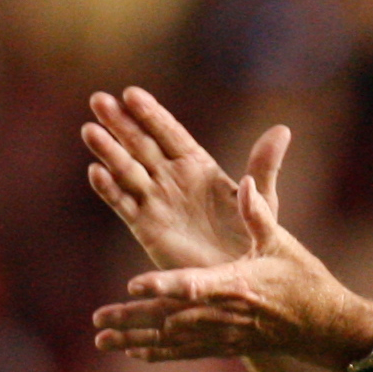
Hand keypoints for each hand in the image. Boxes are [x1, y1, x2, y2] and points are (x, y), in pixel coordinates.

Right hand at [82, 86, 290, 269]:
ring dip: (108, 151)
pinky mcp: (146, 227)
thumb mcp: (263, 200)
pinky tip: (96, 172)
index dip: (151, 114)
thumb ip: (265, 165)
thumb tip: (282, 129)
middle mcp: (172, 178)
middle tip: (98, 100)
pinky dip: (109, 189)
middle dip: (120, 123)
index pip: (169, 133)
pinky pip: (124, 205)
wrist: (240, 277)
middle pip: (141, 145)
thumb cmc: (254, 238)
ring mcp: (156, 201)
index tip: (131, 93)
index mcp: (198, 165)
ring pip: (127, 170)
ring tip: (90, 130)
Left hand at [93, 174, 372, 368]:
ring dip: (137, 339)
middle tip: (99, 319)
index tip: (134, 283)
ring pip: (174, 340)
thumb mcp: (282, 242)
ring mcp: (224, 334)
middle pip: (173, 317)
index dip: (164, 284)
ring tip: (103, 339)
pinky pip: (187, 352)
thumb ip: (259, 214)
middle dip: (135, 317)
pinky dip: (160, 353)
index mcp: (238, 284)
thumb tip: (244, 182)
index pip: (196, 284)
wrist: (324, 326)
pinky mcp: (226, 346)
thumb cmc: (303, 278)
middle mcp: (226, 314)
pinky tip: (134, 353)